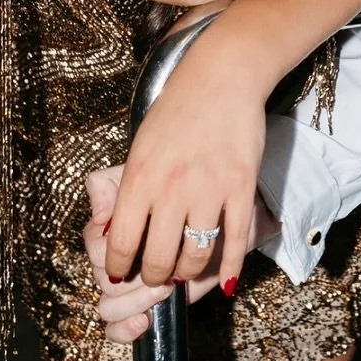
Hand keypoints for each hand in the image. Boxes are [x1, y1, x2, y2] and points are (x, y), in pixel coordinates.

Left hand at [101, 10, 276, 296]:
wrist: (221, 78)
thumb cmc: (176, 109)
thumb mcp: (139, 145)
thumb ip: (129, 188)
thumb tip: (118, 230)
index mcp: (138, 178)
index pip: (121, 243)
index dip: (119, 267)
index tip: (121, 273)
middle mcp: (171, 189)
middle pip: (159, 259)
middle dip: (154, 278)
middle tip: (156, 277)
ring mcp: (209, 190)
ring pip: (196, 256)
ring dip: (188, 273)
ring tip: (185, 271)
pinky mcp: (241, 188)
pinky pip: (235, 241)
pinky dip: (229, 268)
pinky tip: (224, 283)